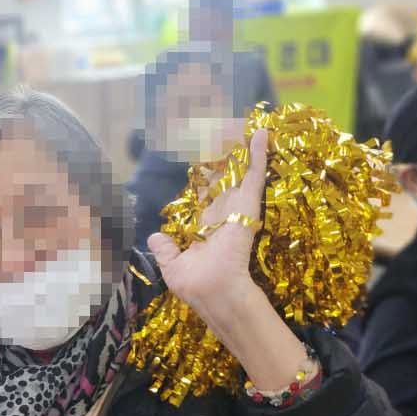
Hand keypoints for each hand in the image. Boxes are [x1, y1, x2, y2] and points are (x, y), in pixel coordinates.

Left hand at [146, 127, 267, 322]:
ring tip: (241, 123)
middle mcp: (224, 214)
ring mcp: (237, 207)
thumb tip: (155, 235)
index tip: (197, 158)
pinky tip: (261, 131)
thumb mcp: (173, 266)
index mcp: (208, 228)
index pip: (205, 197)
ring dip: (240, 147)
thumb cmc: (196, 285)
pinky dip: (258, 153)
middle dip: (221, 155)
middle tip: (219, 130)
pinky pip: (254, 174)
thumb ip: (166, 249)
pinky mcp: (248, 204)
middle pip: (223, 178)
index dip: (203, 179)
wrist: (215, 292)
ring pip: (240, 170)